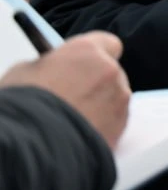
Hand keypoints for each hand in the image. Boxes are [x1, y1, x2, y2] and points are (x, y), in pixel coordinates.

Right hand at [0, 31, 131, 148]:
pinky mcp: (121, 127)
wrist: (34, 146)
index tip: (83, 64)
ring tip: (73, 120)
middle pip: (111, 73)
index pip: (108, 43)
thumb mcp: (25, 72)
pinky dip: (102, 126)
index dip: (96, 54)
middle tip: (73, 96)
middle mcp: (110, 72)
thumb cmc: (24, 105)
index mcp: (88, 51)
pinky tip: (79, 134)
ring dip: (100, 105)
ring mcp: (119, 101)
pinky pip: (115, 122)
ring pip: (114, 98)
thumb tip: (55, 70)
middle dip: (96, 82)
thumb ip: (50, 65)